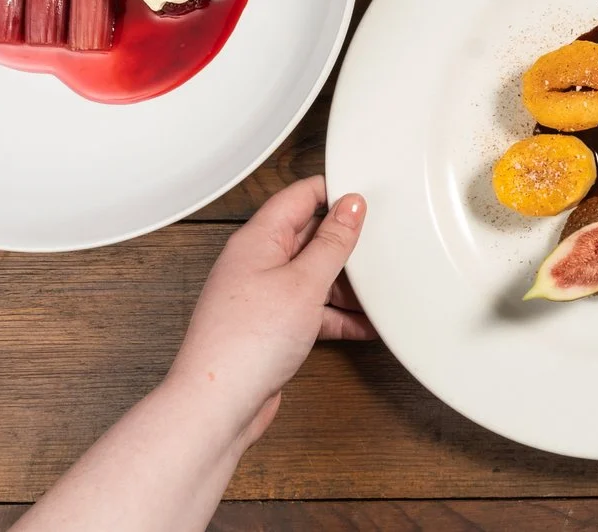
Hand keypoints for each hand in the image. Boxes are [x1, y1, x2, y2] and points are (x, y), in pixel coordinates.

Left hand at [164, 178, 371, 444]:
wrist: (218, 405)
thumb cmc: (245, 344)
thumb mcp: (304, 282)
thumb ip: (332, 241)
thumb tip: (350, 205)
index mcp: (257, 240)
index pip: (300, 196)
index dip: (335, 191)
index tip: (369, 198)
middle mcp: (256, 263)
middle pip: (310, 236)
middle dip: (346, 243)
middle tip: (379, 247)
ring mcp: (262, 296)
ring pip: (313, 275)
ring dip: (345, 284)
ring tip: (376, 292)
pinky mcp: (270, 327)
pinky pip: (311, 309)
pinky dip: (336, 314)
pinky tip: (363, 325)